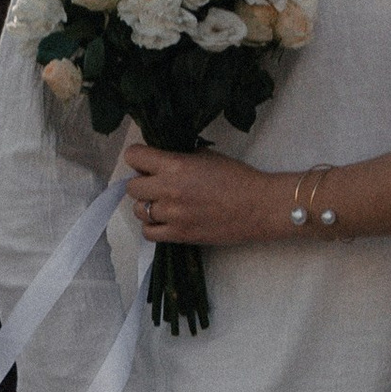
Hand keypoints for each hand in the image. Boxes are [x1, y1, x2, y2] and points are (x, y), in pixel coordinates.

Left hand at [124, 144, 293, 248]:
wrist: (259, 206)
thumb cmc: (238, 178)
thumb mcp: (207, 156)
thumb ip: (180, 157)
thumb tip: (162, 160)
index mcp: (175, 165)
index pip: (134, 156)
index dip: (138, 158)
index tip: (146, 162)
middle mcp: (168, 190)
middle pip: (132, 187)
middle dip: (142, 182)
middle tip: (157, 183)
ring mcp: (172, 215)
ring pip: (138, 210)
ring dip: (148, 205)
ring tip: (164, 204)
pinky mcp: (179, 235)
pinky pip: (148, 233)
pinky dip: (153, 226)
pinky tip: (165, 221)